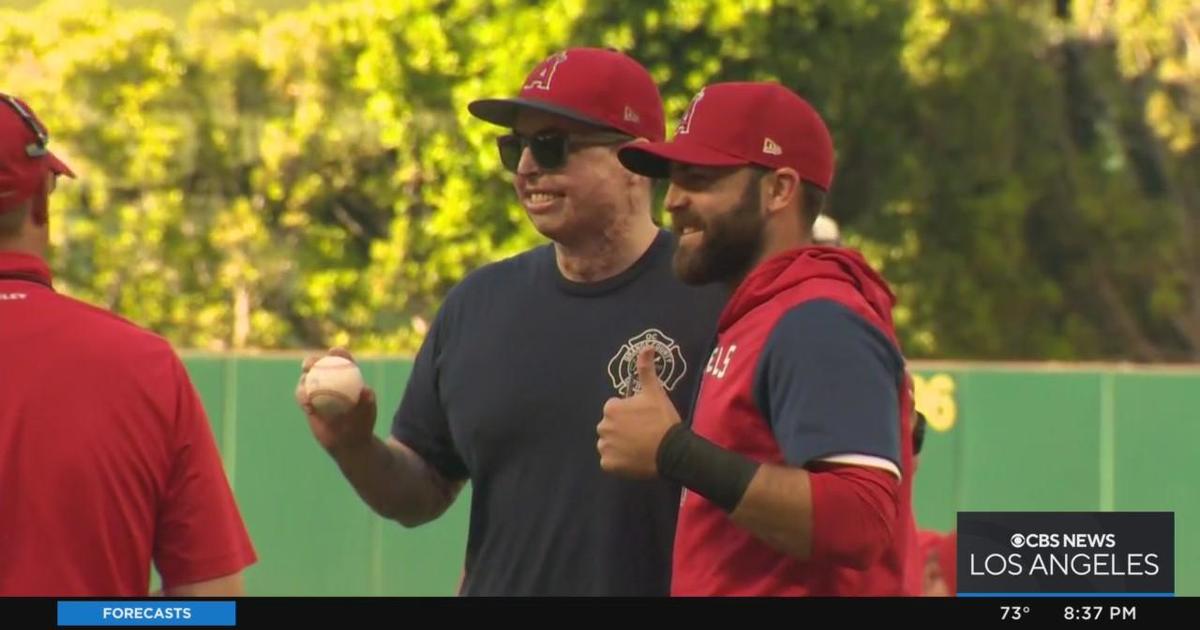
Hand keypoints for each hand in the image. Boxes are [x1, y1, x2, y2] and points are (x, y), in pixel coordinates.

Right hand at [295, 347, 377, 456]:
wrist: (349, 442)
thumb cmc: (362, 424)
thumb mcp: (368, 412)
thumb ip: (368, 400)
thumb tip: (365, 390)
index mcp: (347, 377)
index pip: (342, 360)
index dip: (338, 353)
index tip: (335, 351)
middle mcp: (330, 382)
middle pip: (318, 366)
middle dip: (312, 361)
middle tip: (310, 364)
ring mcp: (317, 392)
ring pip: (306, 379)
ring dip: (304, 378)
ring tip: (305, 382)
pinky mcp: (308, 403)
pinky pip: (301, 396)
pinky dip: (301, 396)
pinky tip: (306, 403)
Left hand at [597, 347, 681, 478]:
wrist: (672, 451)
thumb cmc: (662, 419)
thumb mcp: (655, 392)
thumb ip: (646, 369)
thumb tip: (646, 346)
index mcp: (611, 409)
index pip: (615, 409)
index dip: (630, 413)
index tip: (644, 418)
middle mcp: (603, 427)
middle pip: (611, 426)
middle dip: (623, 428)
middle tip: (642, 433)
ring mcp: (605, 448)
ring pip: (609, 443)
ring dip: (619, 444)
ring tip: (639, 446)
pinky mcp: (608, 465)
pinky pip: (610, 461)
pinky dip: (619, 461)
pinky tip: (634, 458)